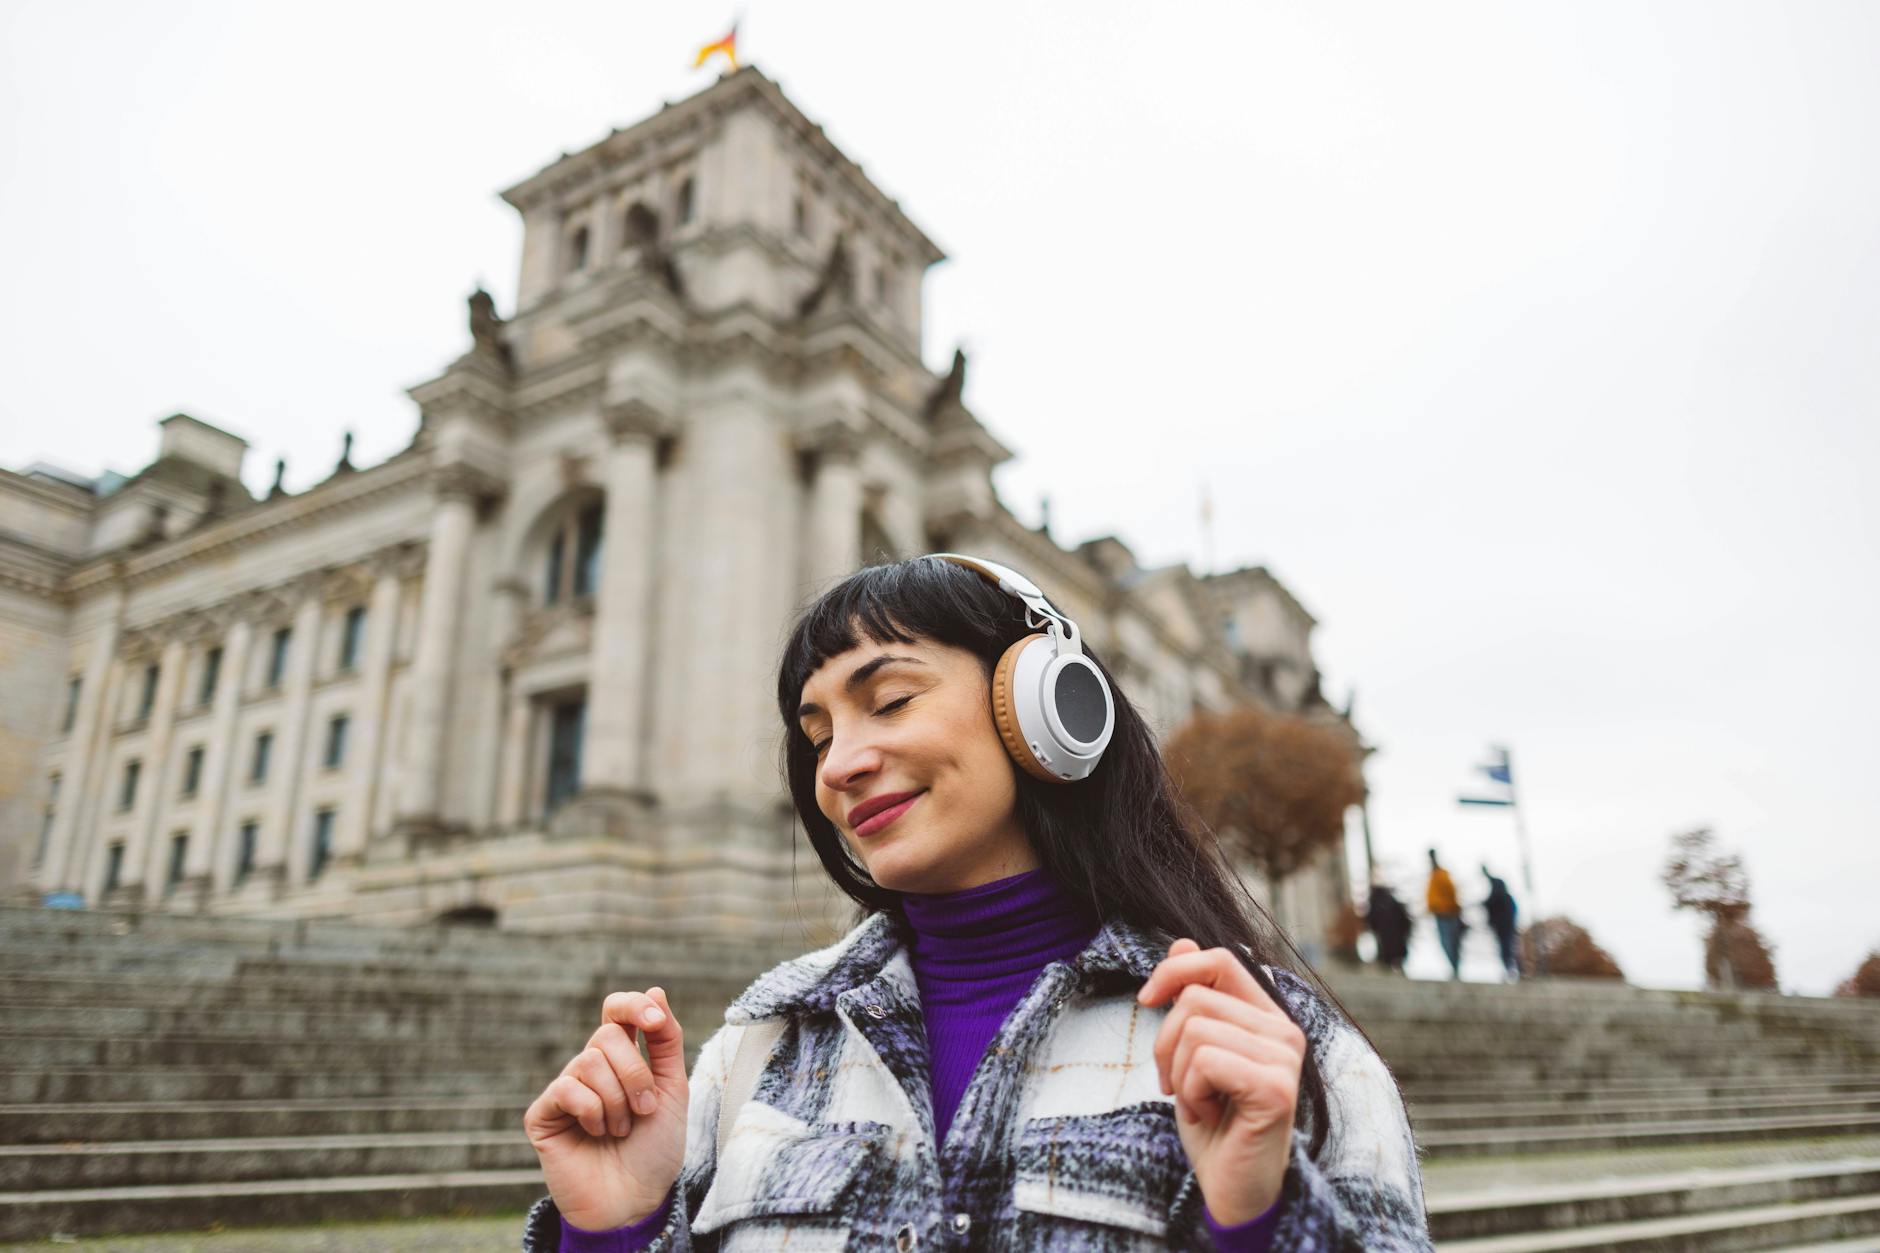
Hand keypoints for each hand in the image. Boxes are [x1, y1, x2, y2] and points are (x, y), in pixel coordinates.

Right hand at [523, 987, 687, 1231]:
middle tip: (644, 1111)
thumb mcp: (673, 1089)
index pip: (617, 1010)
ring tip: (619, 1131)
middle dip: (636, 1074)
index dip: (633, 1005)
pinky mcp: (543, 1114)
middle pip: (607, 1034)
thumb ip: (665, 1040)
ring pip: (589, 1061)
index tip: (655, 1020)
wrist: (635, 1200)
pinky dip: (592, 1112)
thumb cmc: (655, 1149)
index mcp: (622, 1058)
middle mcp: (590, 1068)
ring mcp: (565, 1090)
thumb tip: (655, 989)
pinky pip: (567, 1089)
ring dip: (617, 1101)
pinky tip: (595, 1135)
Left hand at [1137, 939, 1304, 1225]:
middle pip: (1195, 999)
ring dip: (1178, 1074)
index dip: (1174, 971)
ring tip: (1197, 1102)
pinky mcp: (1276, 1088)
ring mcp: (1284, 1058)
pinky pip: (1205, 1062)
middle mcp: (1284, 1030)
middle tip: (1176, 1085)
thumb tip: (1181, 942)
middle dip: (1165, 1045)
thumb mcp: (1191, 1053)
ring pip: (1195, 1030)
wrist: (1233, 1186)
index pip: (1218, 960)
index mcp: (1265, 1015)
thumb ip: (1193, 999)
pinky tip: (1209, 1116)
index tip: (1146, 1001)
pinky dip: (1190, 1093)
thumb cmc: (1213, 1120)